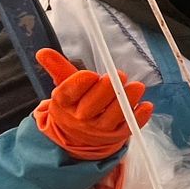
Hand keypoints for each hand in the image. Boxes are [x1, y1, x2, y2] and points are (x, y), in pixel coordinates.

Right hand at [32, 48, 151, 160]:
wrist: (79, 136)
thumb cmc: (75, 104)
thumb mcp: (65, 87)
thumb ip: (58, 68)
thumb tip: (43, 52)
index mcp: (63, 104)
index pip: (68, 93)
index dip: (80, 84)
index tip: (91, 74)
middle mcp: (80, 119)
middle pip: (93, 105)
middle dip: (108, 89)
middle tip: (120, 75)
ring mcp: (99, 130)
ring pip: (114, 115)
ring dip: (127, 100)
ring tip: (137, 86)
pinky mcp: (116, 135)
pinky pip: (129, 127)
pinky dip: (139, 117)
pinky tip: (146, 106)